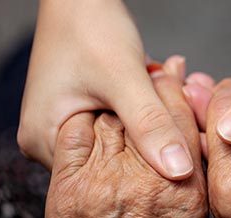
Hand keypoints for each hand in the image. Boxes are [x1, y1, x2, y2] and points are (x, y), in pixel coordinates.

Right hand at [19, 0, 194, 179]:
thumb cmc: (91, 27)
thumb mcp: (124, 77)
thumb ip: (151, 124)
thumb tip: (180, 172)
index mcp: (44, 142)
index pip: (104, 177)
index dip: (148, 164)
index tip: (186, 143)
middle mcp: (47, 143)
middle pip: (113, 160)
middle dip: (152, 137)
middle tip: (186, 109)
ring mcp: (62, 129)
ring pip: (120, 142)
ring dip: (151, 121)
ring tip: (177, 93)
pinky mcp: (79, 115)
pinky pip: (118, 125)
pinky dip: (142, 110)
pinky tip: (161, 90)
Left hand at [43, 63, 205, 217]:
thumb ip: (192, 193)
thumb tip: (189, 161)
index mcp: (186, 196)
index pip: (185, 126)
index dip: (182, 97)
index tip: (180, 82)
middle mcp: (146, 183)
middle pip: (148, 114)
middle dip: (153, 91)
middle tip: (155, 75)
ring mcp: (102, 185)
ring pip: (111, 120)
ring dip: (118, 105)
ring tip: (123, 98)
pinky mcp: (66, 192)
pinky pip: (74, 136)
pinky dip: (84, 123)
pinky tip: (93, 122)